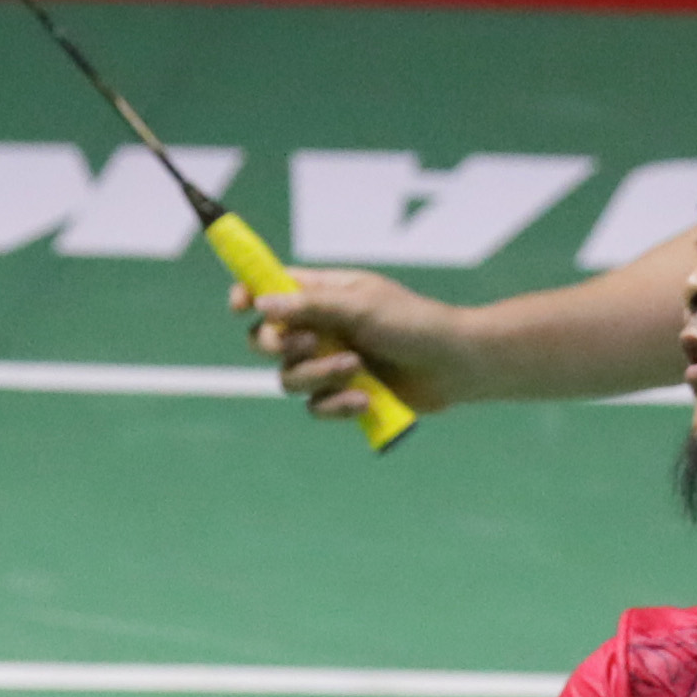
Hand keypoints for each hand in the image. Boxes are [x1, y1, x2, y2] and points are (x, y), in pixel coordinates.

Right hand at [244, 264, 463, 428]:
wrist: (454, 365)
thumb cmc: (413, 323)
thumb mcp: (361, 305)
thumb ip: (310, 306)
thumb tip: (261, 304)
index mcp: (321, 294)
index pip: (269, 289)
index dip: (248, 295)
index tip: (241, 306)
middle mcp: (319, 328)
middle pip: (265, 339)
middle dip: (281, 344)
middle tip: (310, 341)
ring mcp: (328, 363)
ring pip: (288, 378)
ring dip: (318, 375)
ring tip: (355, 368)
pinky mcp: (342, 395)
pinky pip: (315, 407)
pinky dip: (336, 404)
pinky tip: (366, 398)